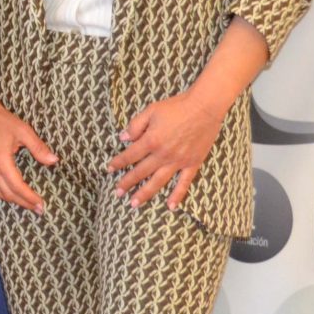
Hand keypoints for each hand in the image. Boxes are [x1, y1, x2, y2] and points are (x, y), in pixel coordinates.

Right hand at [0, 86, 57, 212]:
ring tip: (25, 203)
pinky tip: (5, 195)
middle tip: (38, 209)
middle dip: (24, 203)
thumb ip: (38, 147)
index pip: (17, 186)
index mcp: (1, 161)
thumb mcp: (23, 131)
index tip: (41, 205)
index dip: (30, 198)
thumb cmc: (1, 120)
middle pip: (7, 193)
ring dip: (11, 200)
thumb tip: (54, 161)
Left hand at [106, 89, 225, 209]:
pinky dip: (177, 195)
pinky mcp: (192, 163)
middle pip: (141, 172)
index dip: (118, 162)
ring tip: (134, 204)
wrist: (204, 107)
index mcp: (151, 140)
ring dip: (145, 194)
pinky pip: (184, 183)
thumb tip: (122, 138)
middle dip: (127, 183)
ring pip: (158, 181)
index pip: (129, 155)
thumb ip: (135, 125)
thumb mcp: (151, 110)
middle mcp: (163, 154)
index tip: (109, 169)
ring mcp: (178, 161)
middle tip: (117, 193)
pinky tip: (170, 206)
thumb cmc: (177, 107)